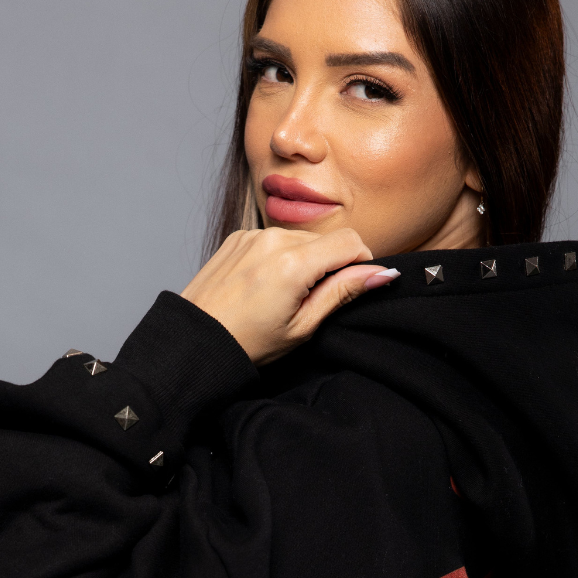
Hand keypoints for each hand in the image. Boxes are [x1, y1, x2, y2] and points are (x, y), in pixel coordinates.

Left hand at [179, 227, 398, 365]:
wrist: (195, 340)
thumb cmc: (248, 342)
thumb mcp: (303, 326)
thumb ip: (343, 293)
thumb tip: (382, 274)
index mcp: (293, 263)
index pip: (351, 241)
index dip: (362, 262)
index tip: (353, 285)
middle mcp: (273, 239)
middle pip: (326, 239)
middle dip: (331, 264)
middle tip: (312, 300)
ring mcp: (252, 235)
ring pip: (301, 238)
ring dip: (305, 260)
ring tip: (284, 295)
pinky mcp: (238, 236)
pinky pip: (274, 239)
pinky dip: (279, 256)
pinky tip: (264, 285)